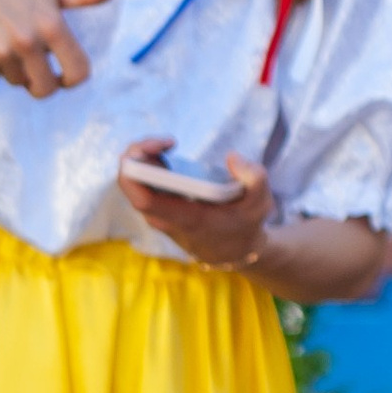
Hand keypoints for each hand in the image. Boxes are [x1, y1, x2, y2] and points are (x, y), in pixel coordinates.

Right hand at [0, 0, 118, 97]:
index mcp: (52, 24)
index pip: (78, 72)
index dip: (74, 78)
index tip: (66, 74)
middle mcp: (28, 41)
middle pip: (46, 89)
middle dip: (43, 84)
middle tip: (36, 68)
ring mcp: (2, 53)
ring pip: (18, 83)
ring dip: (15, 69)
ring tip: (5, 41)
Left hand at [117, 137, 273, 269]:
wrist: (231, 251)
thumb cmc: (244, 225)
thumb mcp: (260, 203)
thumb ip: (254, 178)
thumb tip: (232, 157)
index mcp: (185, 217)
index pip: (144, 199)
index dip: (139, 170)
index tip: (160, 148)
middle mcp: (162, 217)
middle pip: (130, 185)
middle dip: (136, 155)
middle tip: (163, 141)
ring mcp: (156, 212)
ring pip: (133, 183)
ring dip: (142, 158)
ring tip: (166, 144)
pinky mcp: (157, 206)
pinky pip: (141, 183)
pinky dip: (146, 164)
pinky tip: (164, 151)